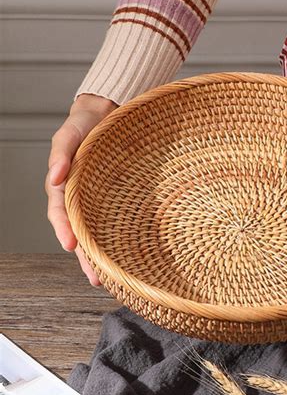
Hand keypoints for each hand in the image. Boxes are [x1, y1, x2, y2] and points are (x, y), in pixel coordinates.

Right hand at [45, 94, 117, 285]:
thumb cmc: (84, 126)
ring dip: (100, 255)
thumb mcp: (69, 135)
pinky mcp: (113, 198)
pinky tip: (124, 254)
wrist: (105, 116)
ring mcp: (96, 200)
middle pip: (79, 232)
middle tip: (97, 278)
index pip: (60, 213)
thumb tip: (54, 176)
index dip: (65, 230)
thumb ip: (61, 154)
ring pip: (97, 232)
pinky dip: (116, 238)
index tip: (71, 247)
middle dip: (85, 257)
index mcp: (63, 186)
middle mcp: (79, 198)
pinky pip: (114, 220)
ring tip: (109, 278)